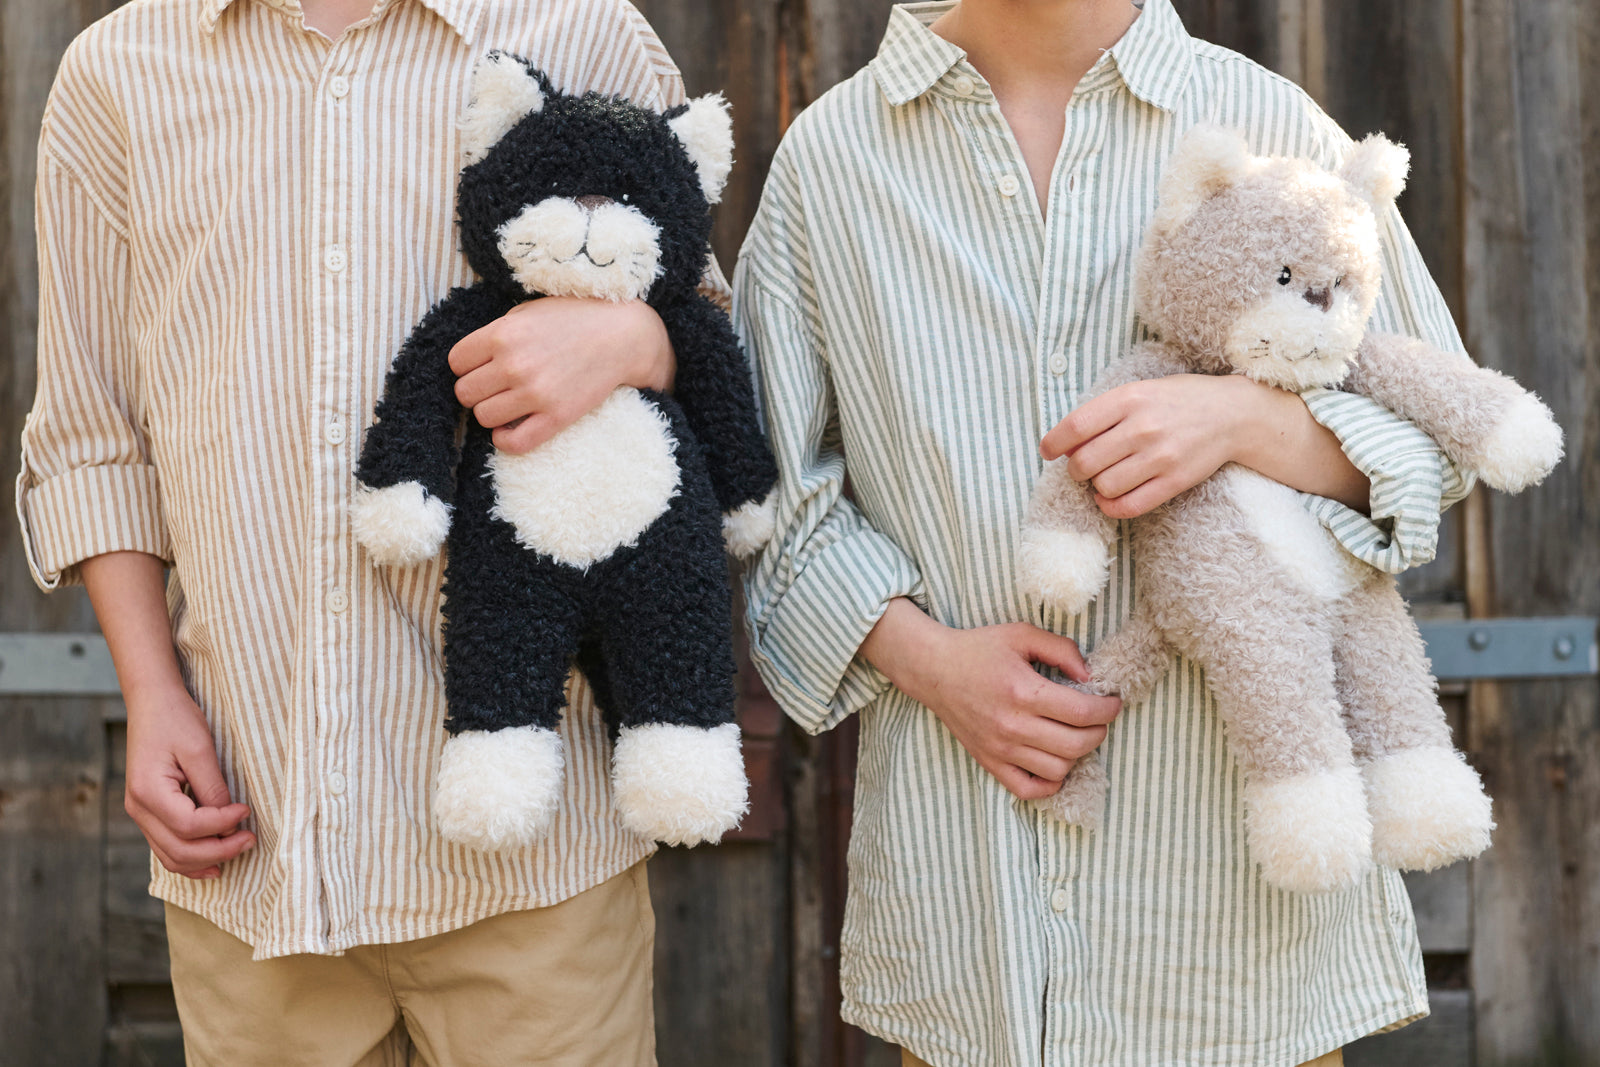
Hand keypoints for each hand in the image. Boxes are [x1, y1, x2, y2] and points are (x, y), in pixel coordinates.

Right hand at [124, 685, 254, 879]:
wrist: (152, 703)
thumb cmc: (175, 719)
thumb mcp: (199, 748)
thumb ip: (212, 787)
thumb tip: (228, 820)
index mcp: (148, 792)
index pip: (189, 826)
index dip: (222, 824)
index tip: (246, 811)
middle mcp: (138, 809)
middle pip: (179, 850)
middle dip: (219, 851)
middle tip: (251, 840)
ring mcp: (140, 813)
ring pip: (170, 856)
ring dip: (205, 860)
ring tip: (237, 852)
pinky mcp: (148, 812)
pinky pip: (166, 846)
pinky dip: (190, 857)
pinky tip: (213, 860)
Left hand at [449, 296, 673, 453]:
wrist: (623, 336)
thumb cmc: (575, 318)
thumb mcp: (529, 311)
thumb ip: (498, 332)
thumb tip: (472, 359)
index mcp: (503, 334)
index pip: (456, 362)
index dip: (467, 365)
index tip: (483, 366)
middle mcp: (514, 365)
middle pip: (464, 392)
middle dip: (477, 389)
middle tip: (496, 385)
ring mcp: (535, 394)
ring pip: (483, 417)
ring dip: (492, 412)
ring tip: (509, 403)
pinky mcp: (556, 417)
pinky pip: (512, 443)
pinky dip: (505, 439)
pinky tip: (511, 428)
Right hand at [861, 600, 1121, 799]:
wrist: (933, 669)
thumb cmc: (979, 649)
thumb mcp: (1022, 634)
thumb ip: (1061, 649)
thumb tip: (1089, 676)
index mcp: (1023, 692)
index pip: (1083, 713)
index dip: (1108, 709)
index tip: (1112, 701)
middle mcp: (1013, 726)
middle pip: (1077, 744)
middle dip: (1100, 730)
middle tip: (1099, 717)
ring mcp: (1000, 749)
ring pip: (1059, 769)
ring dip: (1077, 753)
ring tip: (1075, 734)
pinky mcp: (990, 762)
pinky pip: (1029, 789)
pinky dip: (1050, 782)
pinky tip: (1055, 761)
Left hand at [1044, 373, 1370, 515]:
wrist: (1233, 413)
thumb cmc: (1178, 400)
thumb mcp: (1141, 390)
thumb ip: (1106, 411)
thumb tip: (1065, 442)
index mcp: (1129, 398)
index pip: (1075, 427)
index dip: (1053, 443)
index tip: (1048, 451)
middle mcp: (1143, 427)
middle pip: (1084, 463)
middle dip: (1076, 469)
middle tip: (1084, 466)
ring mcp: (1160, 456)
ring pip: (1103, 486)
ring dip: (1096, 487)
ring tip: (1104, 478)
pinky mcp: (1175, 481)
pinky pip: (1129, 506)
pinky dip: (1111, 507)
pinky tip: (1110, 498)